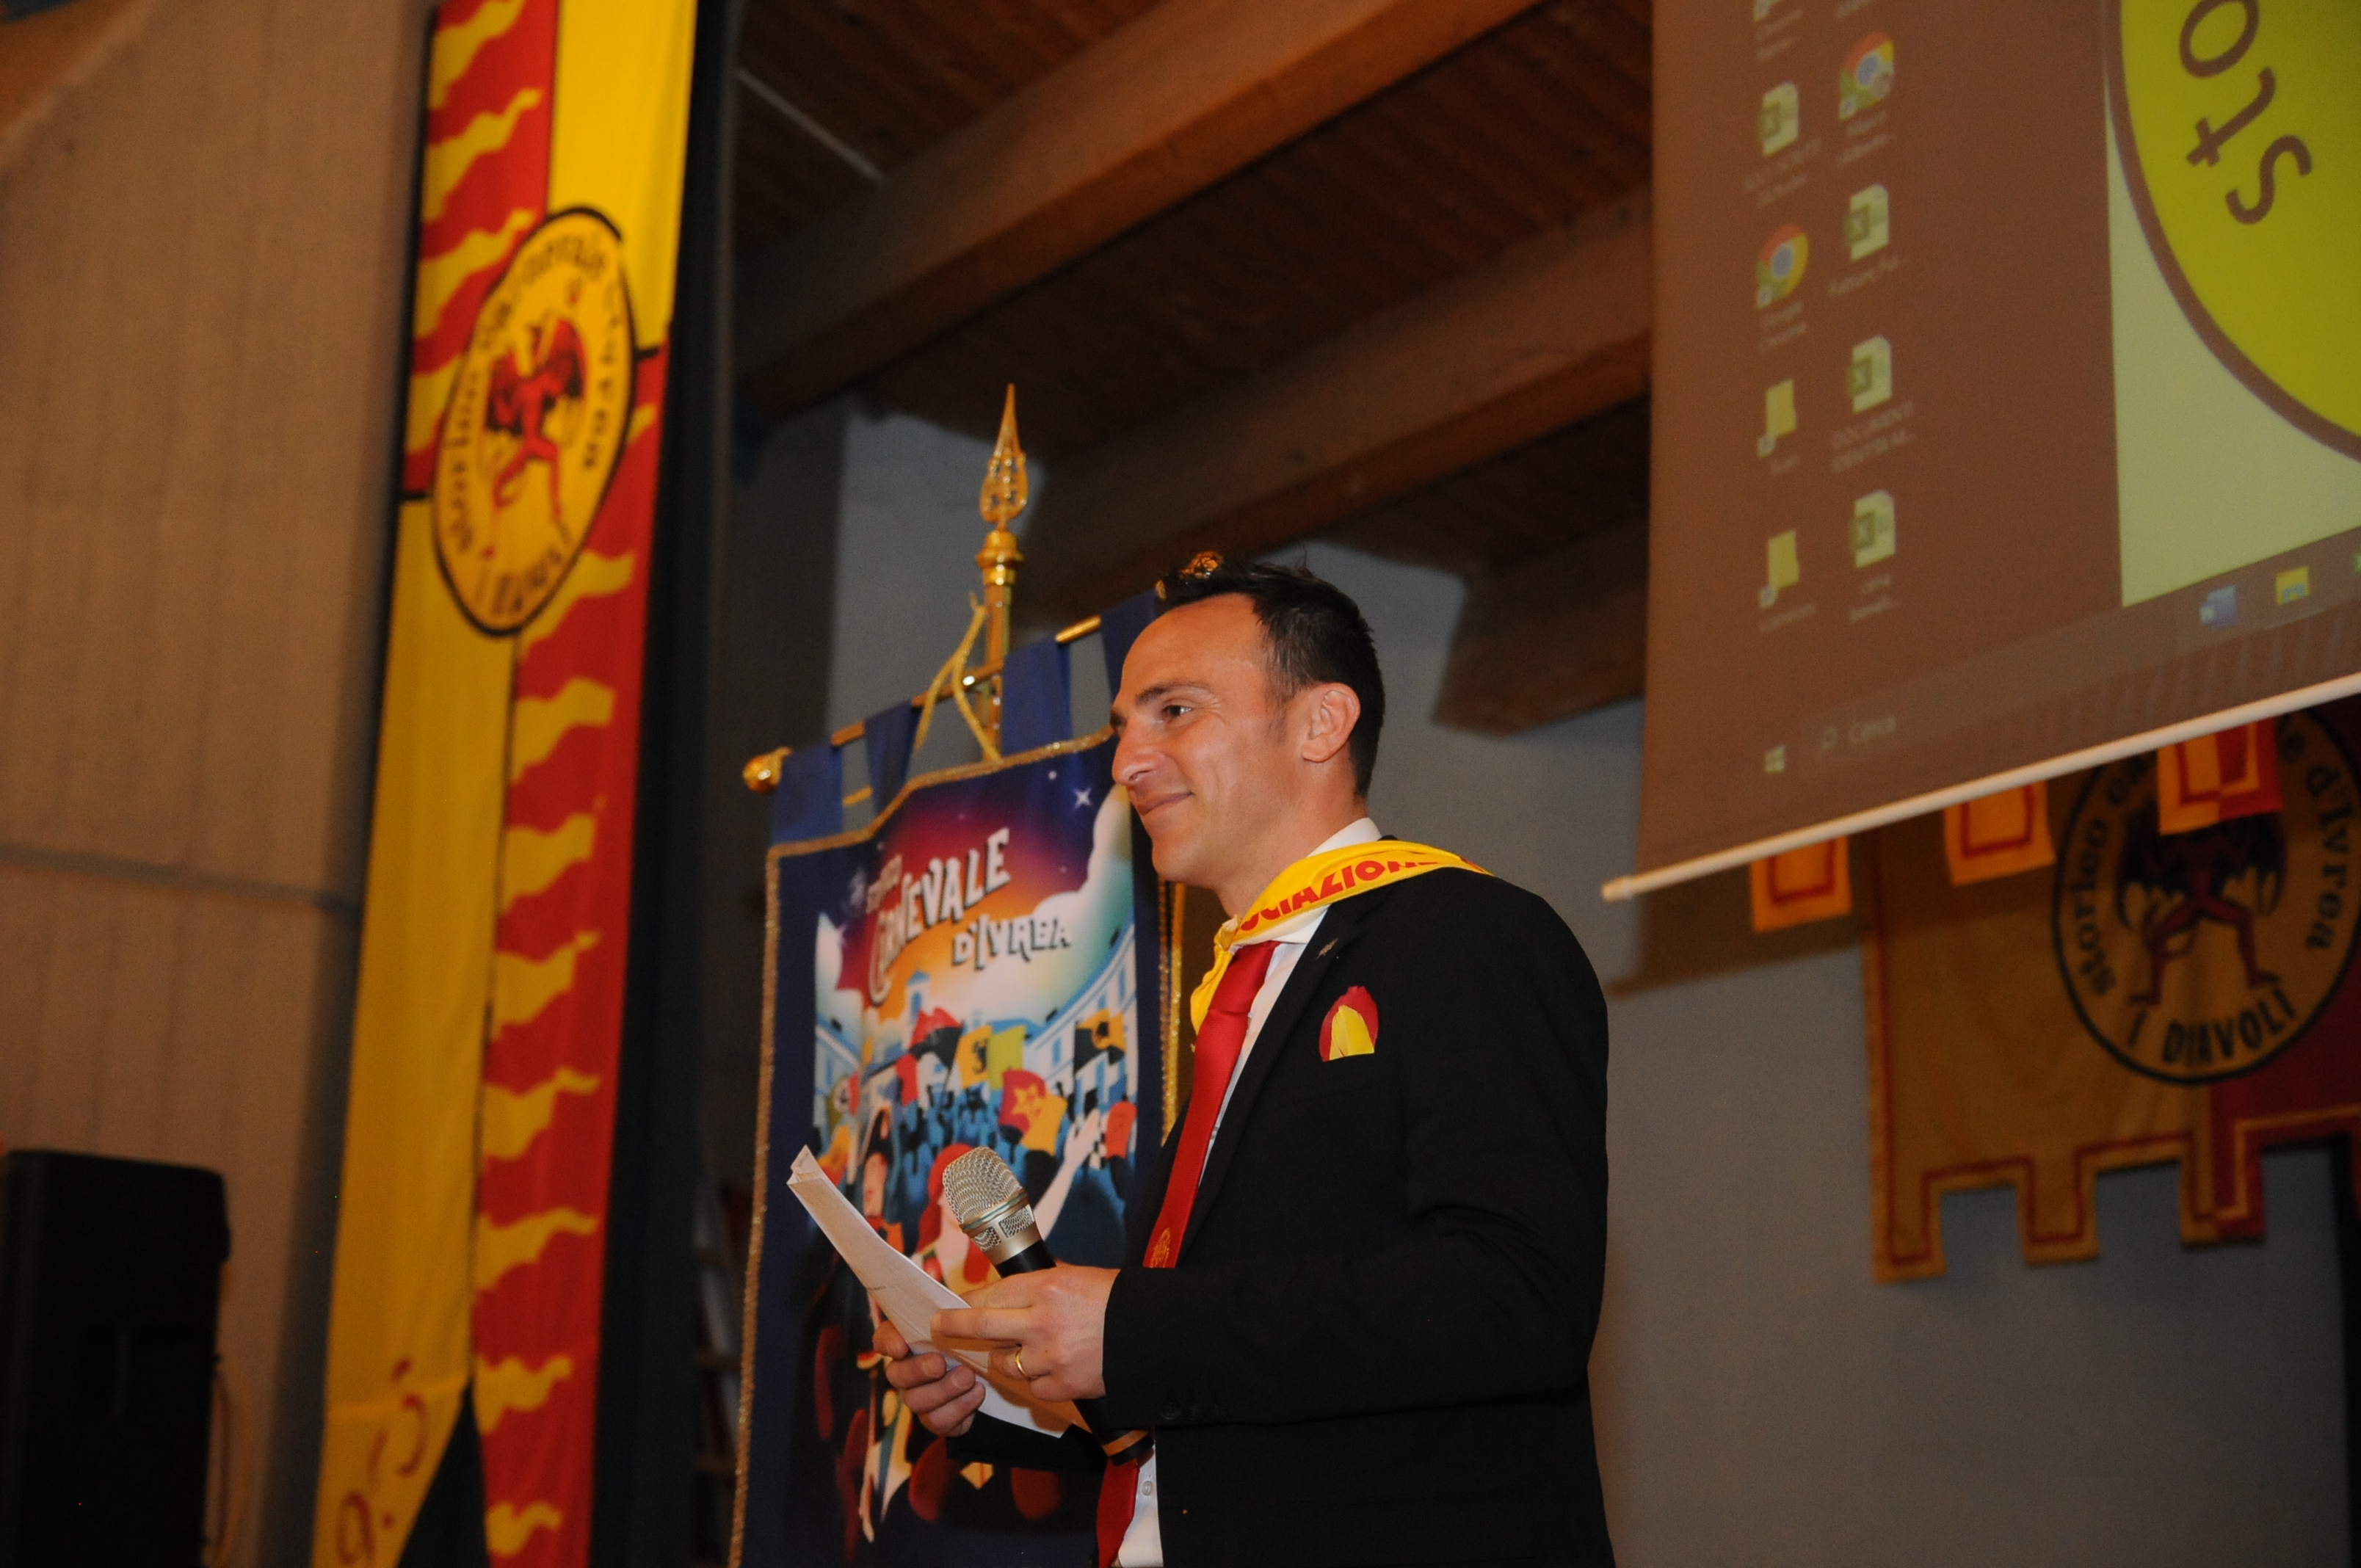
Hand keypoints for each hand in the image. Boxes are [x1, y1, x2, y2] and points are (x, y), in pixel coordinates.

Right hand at [874, 1311, 985, 1437]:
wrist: (998, 1371)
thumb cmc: (979, 1339)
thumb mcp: (971, 1319)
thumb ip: (959, 1312)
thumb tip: (957, 1309)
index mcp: (911, 1342)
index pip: (885, 1339)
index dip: (887, 1342)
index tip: (900, 1346)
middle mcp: (909, 1372)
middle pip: (896, 1375)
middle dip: (917, 1370)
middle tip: (940, 1364)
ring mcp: (922, 1397)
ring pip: (916, 1401)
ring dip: (943, 1389)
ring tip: (969, 1377)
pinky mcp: (939, 1419)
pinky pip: (938, 1421)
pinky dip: (959, 1408)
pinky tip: (977, 1392)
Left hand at [931, 1264, 1115, 1404]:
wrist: (1154, 1334)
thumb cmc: (1117, 1299)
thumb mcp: (1077, 1277)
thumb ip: (1041, 1285)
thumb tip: (1008, 1291)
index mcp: (1045, 1287)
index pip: (988, 1296)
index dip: (963, 1304)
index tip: (948, 1308)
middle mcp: (1041, 1322)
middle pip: (980, 1327)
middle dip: (952, 1328)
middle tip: (938, 1328)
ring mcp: (1050, 1358)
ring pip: (1004, 1364)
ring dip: (1005, 1359)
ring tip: (1020, 1351)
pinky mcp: (1062, 1386)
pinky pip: (1032, 1387)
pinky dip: (1036, 1380)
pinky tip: (1051, 1369)